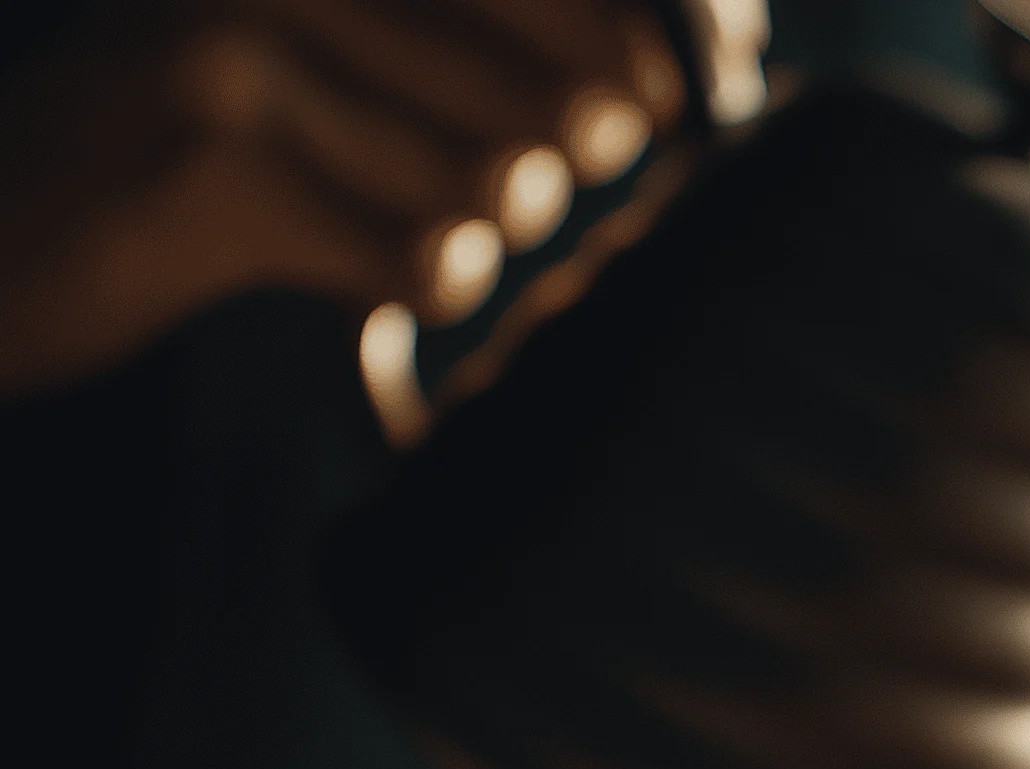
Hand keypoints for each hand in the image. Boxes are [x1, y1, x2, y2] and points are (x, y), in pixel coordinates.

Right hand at [0, 0, 684, 399]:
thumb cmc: (187, 144)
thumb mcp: (316, 46)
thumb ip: (475, 48)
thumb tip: (663, 88)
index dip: (644, 54)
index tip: (668, 103)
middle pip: (564, 96)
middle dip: (557, 168)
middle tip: (501, 192)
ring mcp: (240, 55)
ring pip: (500, 185)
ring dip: (476, 235)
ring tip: (397, 226)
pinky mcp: (215, 174)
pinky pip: (421, 258)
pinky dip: (416, 286)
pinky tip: (354, 275)